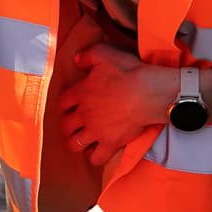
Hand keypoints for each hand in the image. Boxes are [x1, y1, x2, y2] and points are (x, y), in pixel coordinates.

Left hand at [55, 43, 177, 167]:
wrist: (148, 92)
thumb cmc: (128, 71)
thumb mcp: (104, 53)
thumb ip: (87, 55)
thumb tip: (76, 59)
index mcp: (80, 93)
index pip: (62, 103)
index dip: (65, 105)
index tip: (71, 105)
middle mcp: (84, 114)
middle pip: (65, 126)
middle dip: (68, 126)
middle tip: (76, 124)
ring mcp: (96, 131)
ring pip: (75, 144)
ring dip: (77, 142)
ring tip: (84, 139)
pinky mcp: (111, 143)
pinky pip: (96, 158)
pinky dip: (95, 157)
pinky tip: (99, 151)